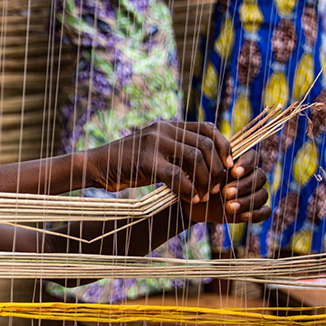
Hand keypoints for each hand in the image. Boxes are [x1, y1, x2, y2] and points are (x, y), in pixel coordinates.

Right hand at [86, 121, 232, 203]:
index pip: (208, 129)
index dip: (224, 147)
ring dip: (206, 180)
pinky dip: (188, 189)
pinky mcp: (146, 160)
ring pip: (195, 158)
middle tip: (219, 188)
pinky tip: (191, 200)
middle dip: (218, 169)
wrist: (96, 166)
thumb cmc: (128, 164)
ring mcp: (154, 143)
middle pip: (205, 145)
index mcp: (168, 125)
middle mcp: (163, 129)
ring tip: (205, 196)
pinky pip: (176, 174)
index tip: (229, 167)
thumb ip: (176, 151)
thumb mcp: (155, 152)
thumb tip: (206, 163)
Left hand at [181, 152, 270, 223]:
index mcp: (239, 162)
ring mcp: (253, 193)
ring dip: (247, 201)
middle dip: (243, 185)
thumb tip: (225, 164)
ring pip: (263, 194)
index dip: (247, 164)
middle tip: (225, 192)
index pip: (253, 157)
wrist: (194, 203)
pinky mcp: (253, 210)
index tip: (233, 172)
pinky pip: (265, 211)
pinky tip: (243, 216)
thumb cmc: (197, 183)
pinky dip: (256, 214)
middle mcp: (250, 176)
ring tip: (229, 206)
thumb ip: (211, 165)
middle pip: (260, 177)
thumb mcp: (201, 172)